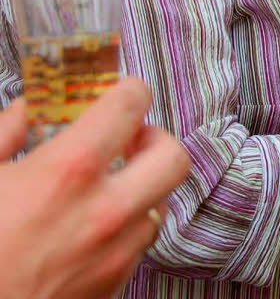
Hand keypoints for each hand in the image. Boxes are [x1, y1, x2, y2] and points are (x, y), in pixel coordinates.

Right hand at [0, 78, 190, 298]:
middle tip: (127, 140)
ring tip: (104, 186)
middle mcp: (106, 210)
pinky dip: (125, 228)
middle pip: (173, 156)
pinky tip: (90, 228)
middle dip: (154, 139)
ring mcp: (115, 253)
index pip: (131, 105)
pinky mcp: (112, 286)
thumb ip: (8, 131)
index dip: (129, 90)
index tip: (120, 92)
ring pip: (161, 203)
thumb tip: (31, 107)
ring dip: (140, 186)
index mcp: (70, 171)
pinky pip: (139, 244)